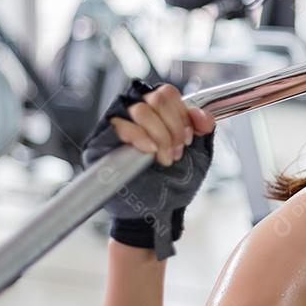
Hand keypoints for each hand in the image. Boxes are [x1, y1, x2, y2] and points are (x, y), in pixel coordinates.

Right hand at [82, 79, 216, 259]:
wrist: (157, 212)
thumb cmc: (174, 184)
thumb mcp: (199, 154)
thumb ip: (204, 128)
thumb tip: (199, 113)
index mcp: (157, 113)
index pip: (166, 93)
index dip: (181, 114)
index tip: (188, 139)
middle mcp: (135, 115)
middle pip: (155, 98)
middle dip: (173, 128)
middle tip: (176, 152)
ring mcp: (117, 127)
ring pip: (139, 109)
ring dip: (159, 135)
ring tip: (163, 158)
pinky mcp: (101, 142)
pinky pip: (118, 125)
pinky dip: (139, 136)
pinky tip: (148, 152)